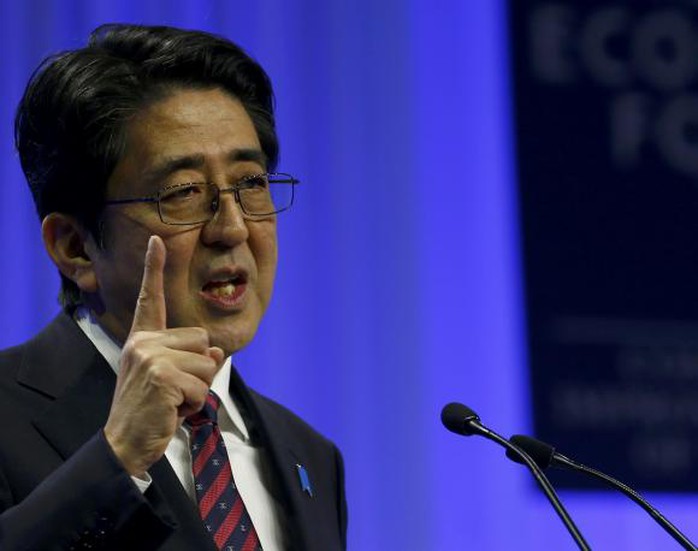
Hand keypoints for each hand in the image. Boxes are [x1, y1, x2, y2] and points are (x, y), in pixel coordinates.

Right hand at [103, 235, 224, 475]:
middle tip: (172, 391)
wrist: (125, 443)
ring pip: (207, 362)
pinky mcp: (161, 376)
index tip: (157, 239)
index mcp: (142, 339)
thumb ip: (194, 359)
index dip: (153, 267)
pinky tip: (172, 412)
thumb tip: (216, 349)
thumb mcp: (172, 379)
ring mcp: (150, 358)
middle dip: (199, 369)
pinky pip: (202, 385)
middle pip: (202, 339)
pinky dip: (195, 403)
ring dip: (198, 389)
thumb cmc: (150, 411)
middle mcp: (143, 342)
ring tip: (171, 402)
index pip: (150, 298)